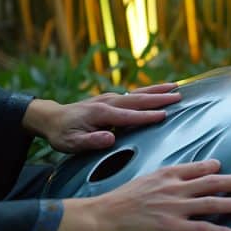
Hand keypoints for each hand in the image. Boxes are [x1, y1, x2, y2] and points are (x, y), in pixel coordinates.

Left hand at [23, 83, 180, 152]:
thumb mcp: (72, 143)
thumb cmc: (63, 134)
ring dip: (157, 90)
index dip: (146, 116)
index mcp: (101, 113)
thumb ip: (91, 141)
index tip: (164, 115)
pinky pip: (134, 94)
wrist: (51, 118)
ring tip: (176, 87)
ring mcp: (110, 98)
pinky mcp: (112, 98)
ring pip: (138, 93)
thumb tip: (110, 138)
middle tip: (178, 97)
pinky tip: (159, 90)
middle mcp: (108, 102)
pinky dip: (149, 91)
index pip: (128, 116)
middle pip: (138, 99)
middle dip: (159, 98)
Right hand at [47, 160, 230, 230]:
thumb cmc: (115, 203)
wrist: (101, 217)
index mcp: (165, 175)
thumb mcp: (140, 183)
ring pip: (214, 203)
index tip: (222, 167)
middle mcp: (174, 188)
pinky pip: (204, 229)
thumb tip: (168, 183)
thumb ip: (159, 182)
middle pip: (212, 182)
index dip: (212, 167)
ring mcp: (176, 207)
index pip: (195, 168)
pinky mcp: (174, 227)